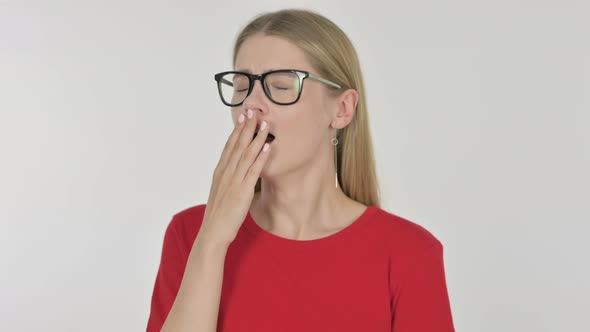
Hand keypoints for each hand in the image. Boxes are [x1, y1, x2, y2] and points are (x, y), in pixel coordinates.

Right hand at [199, 109, 270, 246]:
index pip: (229, 146)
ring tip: (265, 123)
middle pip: (237, 145)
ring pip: (246, 154)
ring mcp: (234, 181)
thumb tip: (235, 172)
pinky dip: (261, 157)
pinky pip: (253, 170)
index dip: (237, 130)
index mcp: (220, 172)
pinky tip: (268, 146)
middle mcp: (225, 173)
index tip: (243, 117)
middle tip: (254, 110)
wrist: (213, 232)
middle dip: (247, 127)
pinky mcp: (242, 191)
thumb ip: (228, 180)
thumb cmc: (218, 215)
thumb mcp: (221, 192)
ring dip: (257, 137)